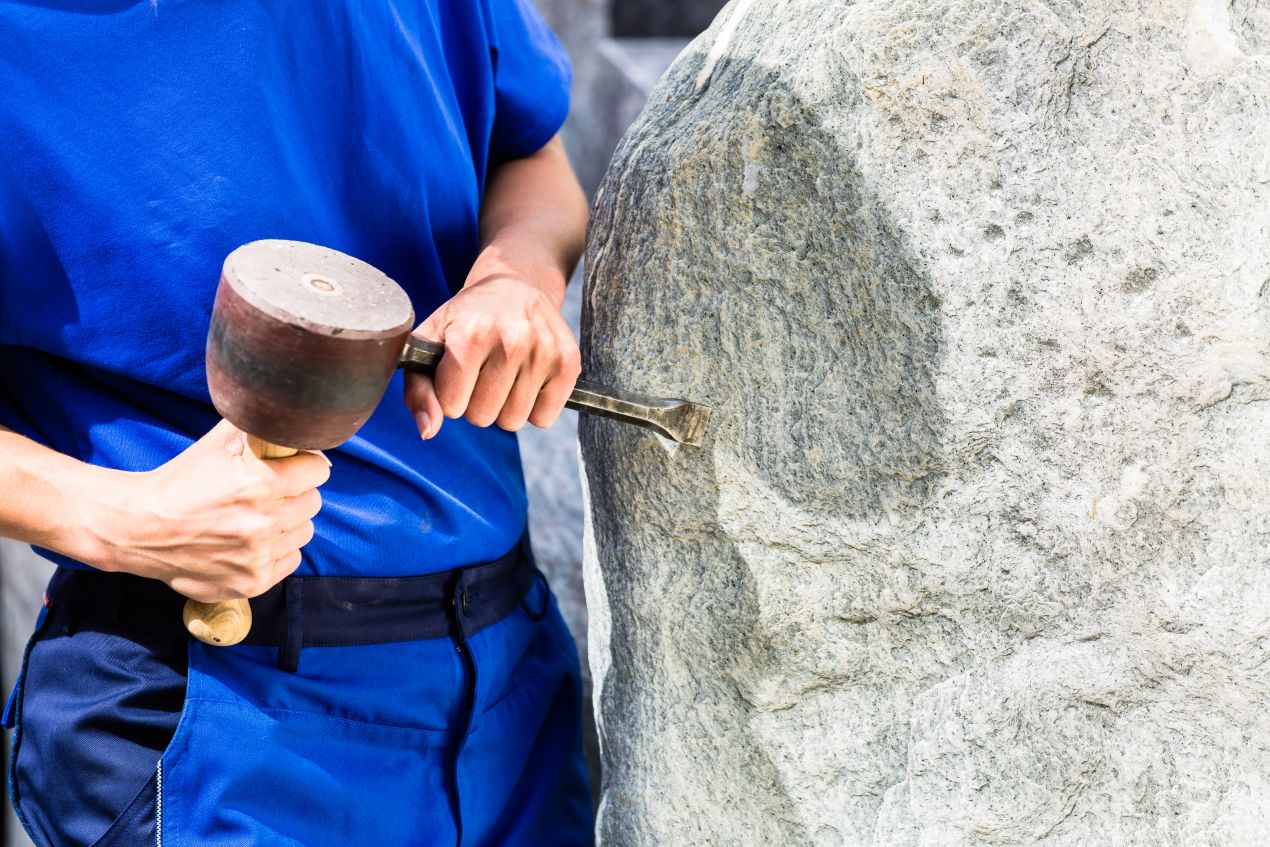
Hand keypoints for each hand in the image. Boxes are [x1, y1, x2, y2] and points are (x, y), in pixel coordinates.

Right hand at [86, 420, 329, 601]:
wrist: (140, 527)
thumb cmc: (180, 481)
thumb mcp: (216, 443)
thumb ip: (255, 426)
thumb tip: (288, 413)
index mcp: (259, 483)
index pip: (317, 471)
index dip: (306, 465)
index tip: (296, 466)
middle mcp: (263, 522)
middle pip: (313, 502)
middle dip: (298, 493)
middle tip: (275, 492)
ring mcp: (258, 556)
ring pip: (304, 532)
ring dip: (290, 522)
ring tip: (262, 516)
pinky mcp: (252, 582)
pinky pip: (291, 560)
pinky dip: (279, 550)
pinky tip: (255, 541)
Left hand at [404, 266, 580, 437]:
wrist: (515, 284)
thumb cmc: (465, 319)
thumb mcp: (430, 342)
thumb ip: (418, 388)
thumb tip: (428, 431)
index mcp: (471, 334)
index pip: (452, 406)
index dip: (450, 394)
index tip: (457, 370)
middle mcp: (512, 341)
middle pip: (482, 417)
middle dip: (476, 402)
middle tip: (482, 371)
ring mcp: (544, 351)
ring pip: (513, 421)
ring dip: (504, 406)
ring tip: (504, 374)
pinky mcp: (569, 362)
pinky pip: (543, 418)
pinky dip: (533, 408)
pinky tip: (527, 379)